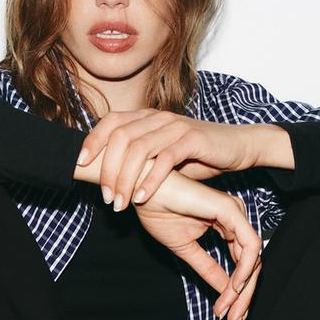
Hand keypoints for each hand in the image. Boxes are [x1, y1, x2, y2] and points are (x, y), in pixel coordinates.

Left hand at [77, 109, 265, 209]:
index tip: (80, 165)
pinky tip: (141, 197)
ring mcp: (175, 126)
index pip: (111, 122)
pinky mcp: (193, 139)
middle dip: (107, 169)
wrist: (239, 146)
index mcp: (148, 117)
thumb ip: (140, 158)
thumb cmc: (199, 154)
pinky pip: (165, 159)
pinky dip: (150, 180)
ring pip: (138, 149)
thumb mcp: (164, 154)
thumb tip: (110, 175)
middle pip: (120, 137)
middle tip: (105, 197)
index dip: (92, 141)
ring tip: (119, 203)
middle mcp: (159, 117)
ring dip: (125, 179)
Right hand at [132, 168, 262, 319]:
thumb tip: (225, 291)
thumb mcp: (186, 249)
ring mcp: (235, 213)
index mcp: (226, 225)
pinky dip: (244, 269)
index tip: (226, 316)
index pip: (240, 263)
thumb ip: (207, 268)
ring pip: (253, 258)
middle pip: (251, 264)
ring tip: (230, 310)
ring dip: (244, 289)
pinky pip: (249, 245)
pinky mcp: (230, 211)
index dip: (236, 292)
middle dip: (243, 297)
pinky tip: (234, 288)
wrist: (141, 189)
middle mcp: (235, 218)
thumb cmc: (158, 210)